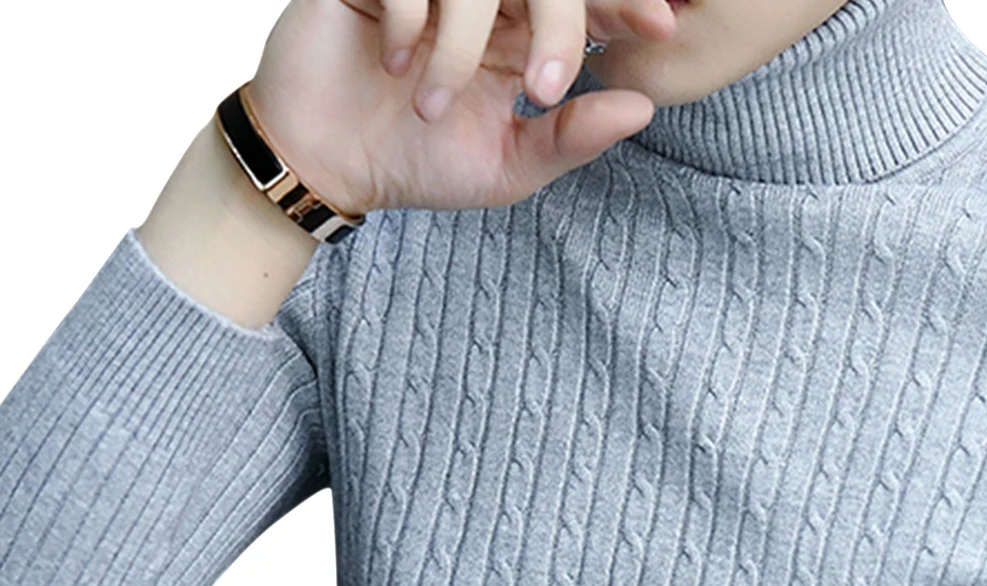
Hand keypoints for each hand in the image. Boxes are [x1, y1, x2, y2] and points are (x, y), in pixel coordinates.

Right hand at [240, 0, 677, 219]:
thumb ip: (571, 140)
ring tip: (432, 105)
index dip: (624, 5)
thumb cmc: (416, 163)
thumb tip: (642, 108)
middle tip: (546, 86)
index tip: (661, 26)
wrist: (326, 162)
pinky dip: (409, 18)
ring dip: (462, 45)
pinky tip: (392, 61)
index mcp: (520, 30)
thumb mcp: (505, 168)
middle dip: (559, 24)